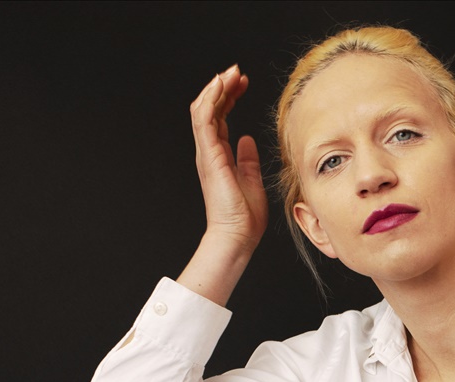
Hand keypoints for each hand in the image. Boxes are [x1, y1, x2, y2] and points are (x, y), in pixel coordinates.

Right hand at [190, 64, 266, 251]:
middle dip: (222, 87)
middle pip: (210, 109)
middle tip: (237, 71)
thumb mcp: (251, 180)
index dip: (229, 97)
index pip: (219, 118)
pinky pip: (203, 119)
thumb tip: (247, 141)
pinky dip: (210, 99)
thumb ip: (247, 160)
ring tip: (230, 73)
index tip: (243, 83)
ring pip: (203, 109)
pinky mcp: (209, 155)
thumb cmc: (244, 216)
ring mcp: (207, 152)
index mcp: (219, 156)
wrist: (237, 235)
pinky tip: (220, 84)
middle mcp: (209, 151)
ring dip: (216, 88)